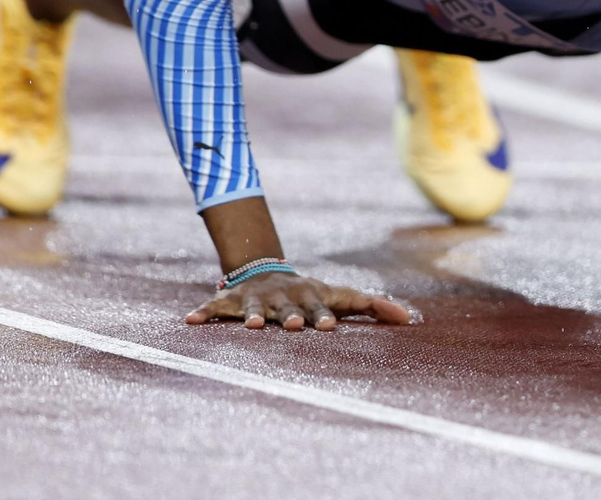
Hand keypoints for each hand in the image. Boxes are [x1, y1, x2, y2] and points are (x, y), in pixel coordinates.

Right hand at [186, 271, 410, 331]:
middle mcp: (283, 299)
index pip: (320, 309)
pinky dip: (202, 313)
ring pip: (252, 308)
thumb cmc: (311, 294)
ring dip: (251, 315)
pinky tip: (188, 321)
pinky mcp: (231, 302)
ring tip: (251, 325)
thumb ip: (376, 306)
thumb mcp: (343, 296)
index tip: (329, 327)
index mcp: (310, 299)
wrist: (267, 272)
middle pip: (288, 310)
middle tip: (294, 326)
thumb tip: (412, 319)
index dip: (324, 317)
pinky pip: (213, 308)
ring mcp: (256, 300)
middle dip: (291, 317)